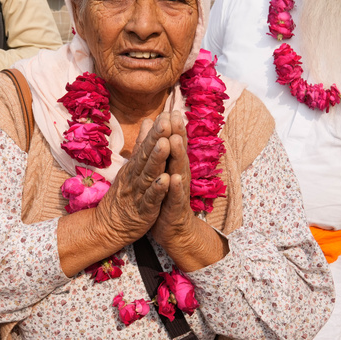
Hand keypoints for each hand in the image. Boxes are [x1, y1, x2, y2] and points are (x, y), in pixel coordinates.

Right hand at [92, 116, 173, 245]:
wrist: (107, 227)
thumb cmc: (123, 196)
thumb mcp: (130, 168)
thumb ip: (141, 146)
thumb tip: (148, 121)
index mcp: (135, 167)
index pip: (146, 146)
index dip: (156, 131)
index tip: (166, 114)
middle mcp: (135, 177)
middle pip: (146, 156)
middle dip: (156, 139)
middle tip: (165, 121)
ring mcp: (138, 193)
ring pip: (148, 174)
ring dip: (157, 159)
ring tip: (165, 145)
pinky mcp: (143, 210)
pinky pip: (151, 199)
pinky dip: (157, 189)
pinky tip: (165, 179)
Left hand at [150, 111, 193, 246]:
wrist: (172, 230)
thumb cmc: (166, 198)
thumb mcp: (163, 173)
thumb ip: (163, 153)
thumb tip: (162, 133)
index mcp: (174, 167)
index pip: (174, 144)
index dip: (173, 128)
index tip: (170, 109)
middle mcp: (179, 175)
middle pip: (179, 152)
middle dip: (178, 134)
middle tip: (175, 116)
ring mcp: (178, 192)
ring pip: (178, 170)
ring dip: (178, 155)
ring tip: (176, 140)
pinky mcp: (175, 208)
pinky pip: (175, 197)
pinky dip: (175, 188)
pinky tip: (174, 178)